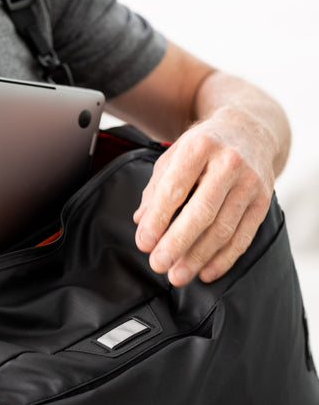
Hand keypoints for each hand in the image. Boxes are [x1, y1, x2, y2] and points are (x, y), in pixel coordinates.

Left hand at [133, 109, 274, 285]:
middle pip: (202, 212)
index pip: (175, 189)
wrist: (249, 130)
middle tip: (158, 265)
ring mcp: (250, 182)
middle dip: (177, 244)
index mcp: (199, 147)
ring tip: (178, 274)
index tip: (144, 243)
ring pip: (223, 229)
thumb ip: (156, 187)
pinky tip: (206, 272)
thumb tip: (141, 221)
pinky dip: (224, 258)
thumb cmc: (204, 146)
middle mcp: (228, 163)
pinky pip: (243, 236)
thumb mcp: (174, 155)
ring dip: (198, 257)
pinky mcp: (263, 201)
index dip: (158, 219)